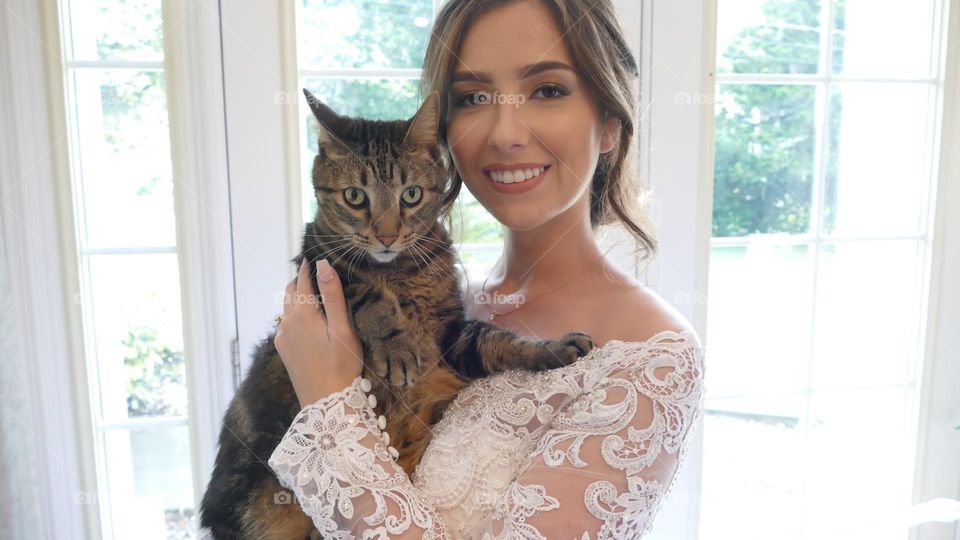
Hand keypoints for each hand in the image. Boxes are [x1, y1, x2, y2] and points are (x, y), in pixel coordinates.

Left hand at [274, 258, 363, 408]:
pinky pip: (285, 323)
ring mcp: (283, 338)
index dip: (308, 267)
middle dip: (300, 279)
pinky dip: (293, 312)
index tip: (312, 255)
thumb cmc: (341, 366)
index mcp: (303, 314)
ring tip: (309, 289)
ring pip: (286, 307)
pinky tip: (304, 317)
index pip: (303, 281)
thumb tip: (323, 264)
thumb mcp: (343, 329)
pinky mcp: (284, 350)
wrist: (326, 403)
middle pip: (291, 292)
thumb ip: (332, 295)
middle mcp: (287, 323)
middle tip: (310, 269)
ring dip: (296, 295)